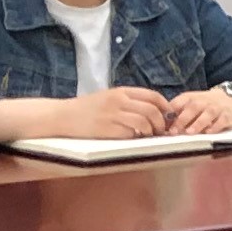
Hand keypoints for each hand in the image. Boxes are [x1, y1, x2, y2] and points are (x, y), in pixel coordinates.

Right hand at [54, 86, 177, 140]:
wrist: (62, 116)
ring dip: (152, 131)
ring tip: (149, 136)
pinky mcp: (108, 129)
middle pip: (152, 110)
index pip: (152, 95)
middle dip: (162, 122)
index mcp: (120, 91)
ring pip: (145, 122)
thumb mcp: (108, 97)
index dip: (165, 107)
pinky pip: (131, 133)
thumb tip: (152, 110)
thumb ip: (128, 101)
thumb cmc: (86, 109)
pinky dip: (137, 137)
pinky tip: (135, 139)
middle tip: (161, 131)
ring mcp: (113, 115)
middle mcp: (119, 101)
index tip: (169, 116)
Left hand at [162, 86, 231, 136]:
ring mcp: (216, 108)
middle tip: (174, 132)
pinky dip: (215, 127)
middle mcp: (203, 101)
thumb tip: (160, 127)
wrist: (229, 98)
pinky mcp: (227, 116)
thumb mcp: (189, 103)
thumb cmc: (204, 104)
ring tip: (189, 132)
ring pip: (207, 114)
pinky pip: (222, 121)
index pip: (178, 103)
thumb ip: (176, 114)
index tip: (162, 124)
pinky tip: (208, 132)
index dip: (169, 113)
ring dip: (198, 123)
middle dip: (182, 120)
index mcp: (189, 97)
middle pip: (192, 108)